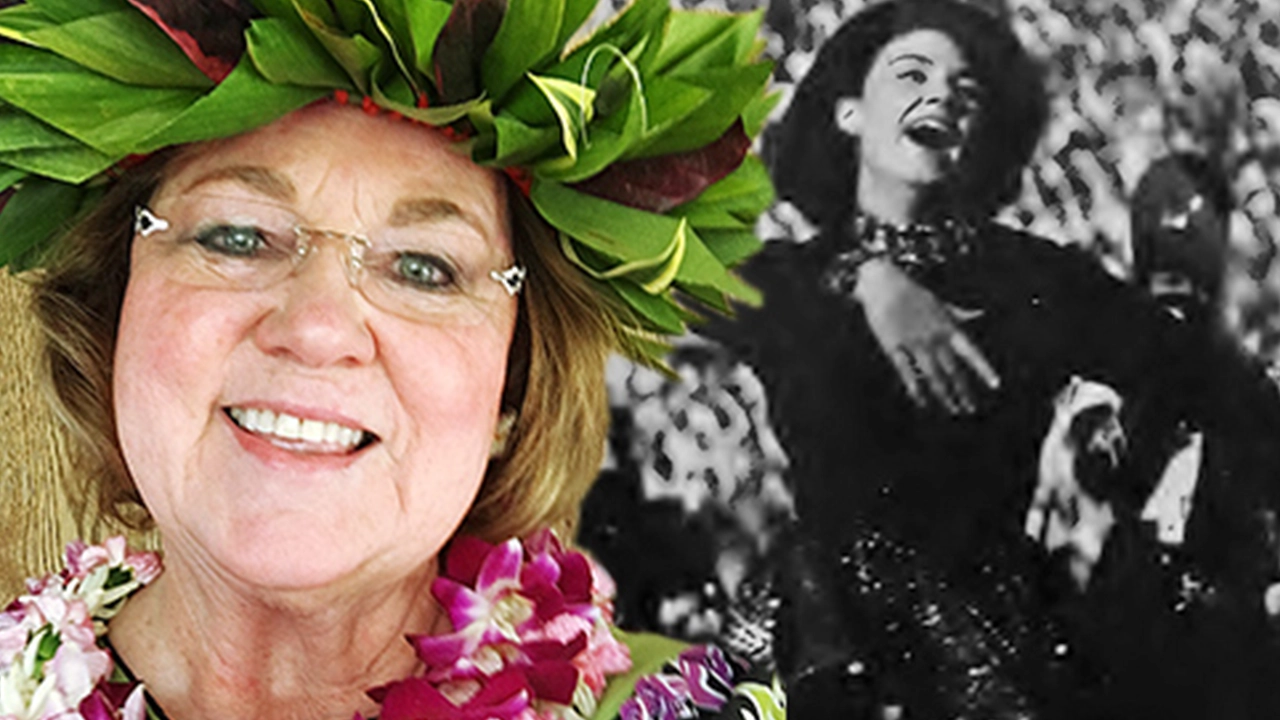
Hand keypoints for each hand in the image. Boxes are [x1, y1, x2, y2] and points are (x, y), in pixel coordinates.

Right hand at [855, 258, 999, 413]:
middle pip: (952, 370)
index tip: (995, 385)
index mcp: (947, 327)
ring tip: (952, 409)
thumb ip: (960, 313)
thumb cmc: (912, 293)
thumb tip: (980, 313)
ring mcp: (914, 343)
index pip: (971, 352)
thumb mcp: (940, 303)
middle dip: (962, 391)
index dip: (983, 369)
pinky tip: (921, 400)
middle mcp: (934, 338)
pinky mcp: (894, 347)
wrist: (884, 284)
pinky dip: (914, 387)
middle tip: (970, 409)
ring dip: (944, 394)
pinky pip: (906, 372)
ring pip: (933, 375)